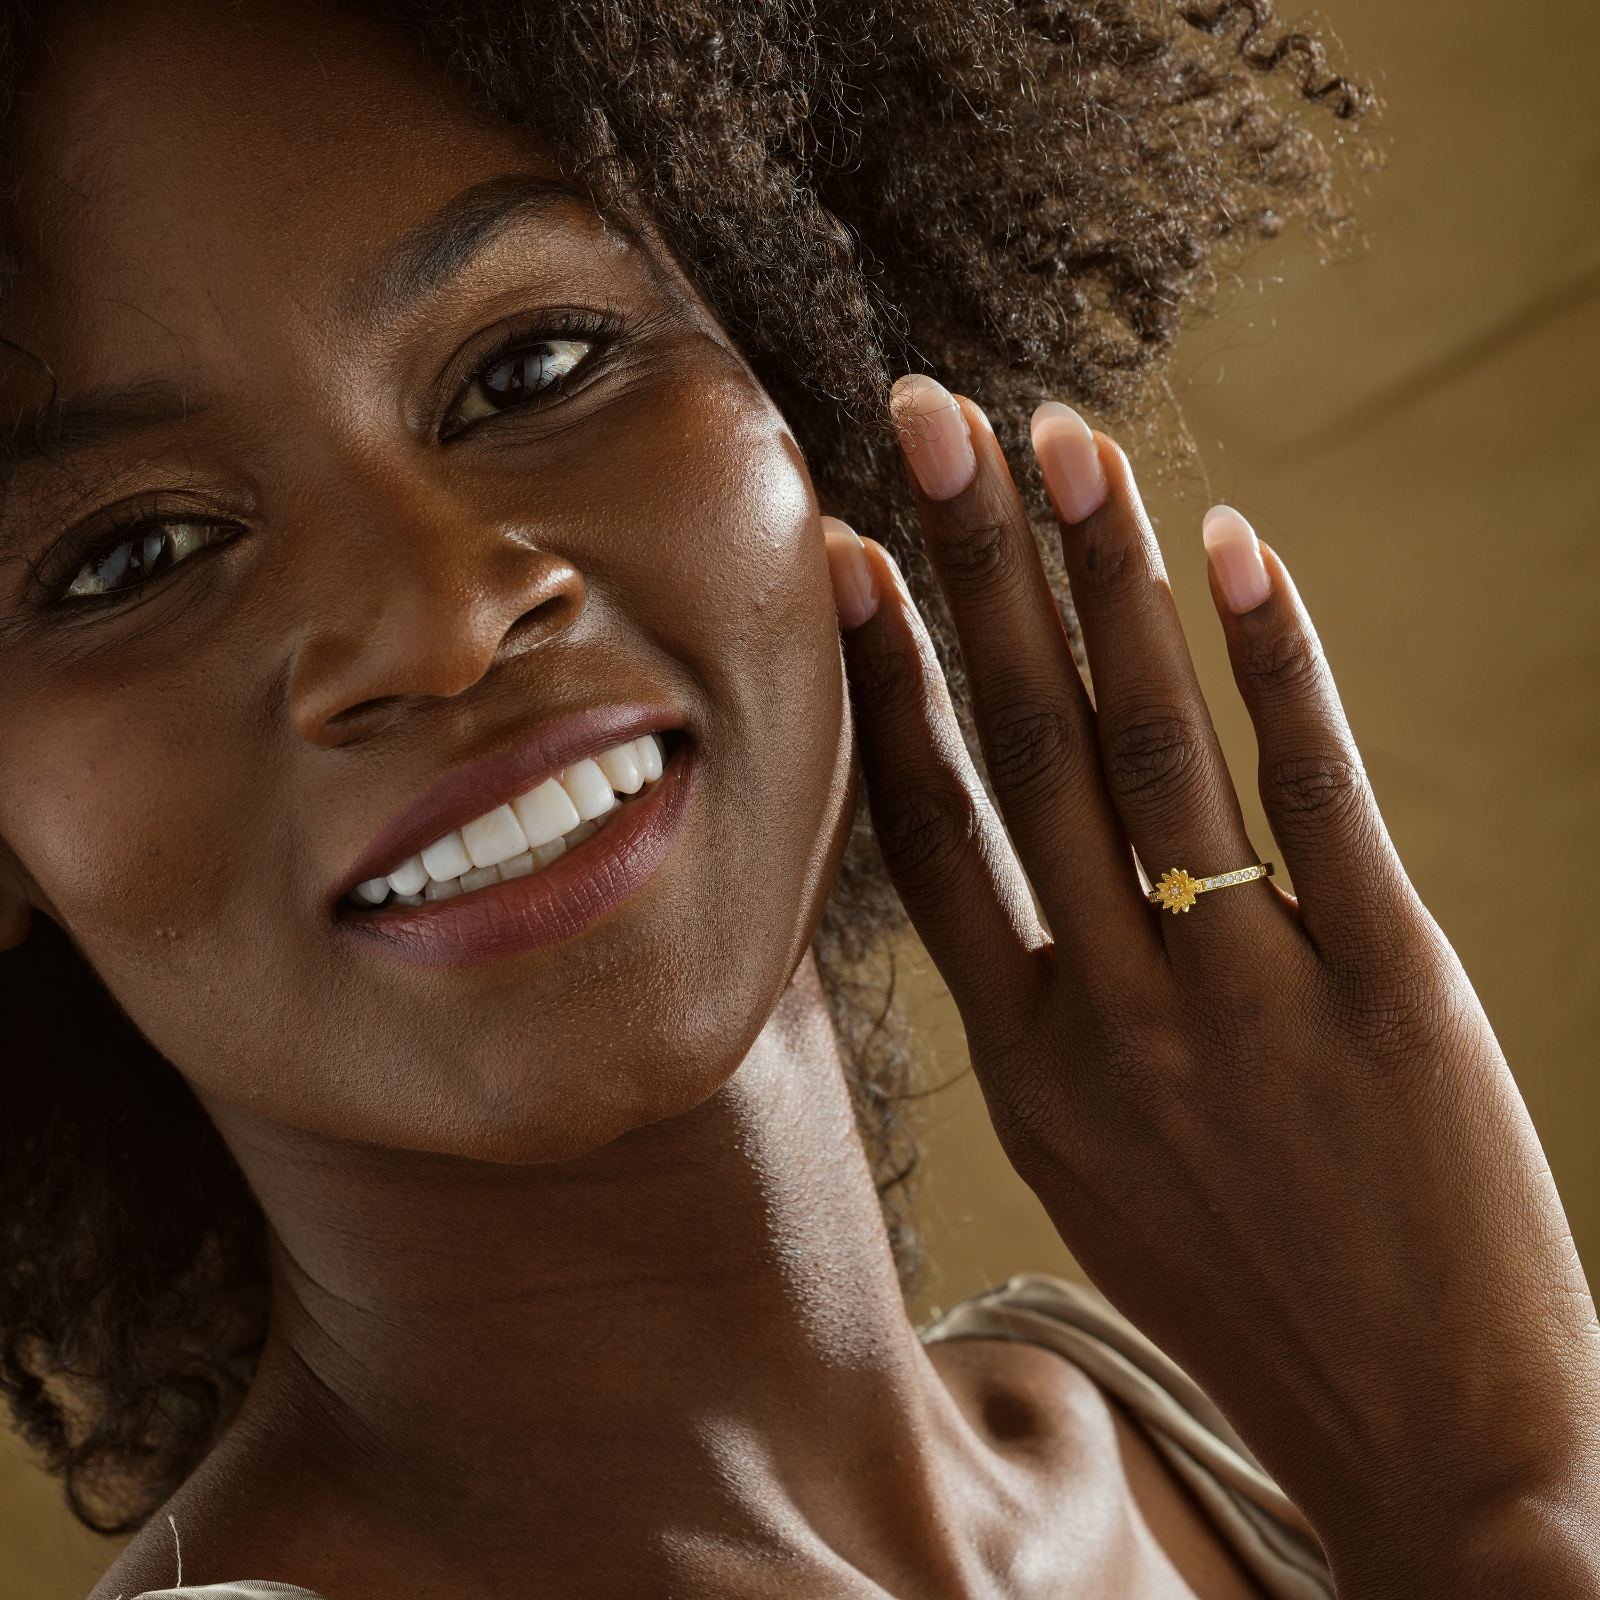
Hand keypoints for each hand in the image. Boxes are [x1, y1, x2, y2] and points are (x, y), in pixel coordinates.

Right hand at [822, 374, 1599, 1592]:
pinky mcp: (1388, 986)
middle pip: (1022, 751)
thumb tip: (1031, 877)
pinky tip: (1237, 543)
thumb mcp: (1100, 1166)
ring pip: (1152, 748)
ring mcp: (1244, 997)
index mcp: (1025, 1063)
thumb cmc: (1247, 1290)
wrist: (1430, 1441)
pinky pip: (1315, 793)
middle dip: (968, 570)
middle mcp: (1110, 1017)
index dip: (885, 681)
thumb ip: (1054, 1016)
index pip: (928, 834)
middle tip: (925, 416)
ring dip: (1102, 578)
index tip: (852, 555)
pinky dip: (1276, 658)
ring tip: (1060, 437)